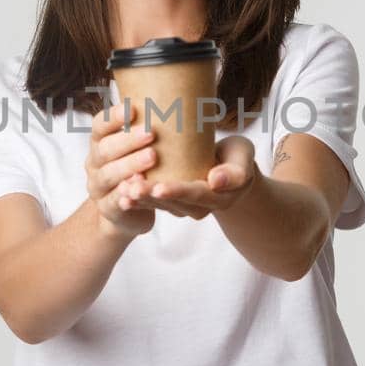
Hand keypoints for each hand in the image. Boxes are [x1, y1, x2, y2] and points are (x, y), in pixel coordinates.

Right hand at [86, 98, 157, 238]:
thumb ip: (149, 127)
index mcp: (101, 142)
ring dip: (129, 165)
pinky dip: (125, 195)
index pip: (100, 125)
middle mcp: (95, 162)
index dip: (114, 116)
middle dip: (127, 140)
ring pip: (109, 175)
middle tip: (150, 133)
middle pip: (104, 149)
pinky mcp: (107, 208)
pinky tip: (138, 188)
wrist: (129, 210)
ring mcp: (98, 187)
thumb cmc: (141, 169)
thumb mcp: (140, 147)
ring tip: (152, 157)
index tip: (133, 107)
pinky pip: (114, 202)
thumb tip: (185, 94)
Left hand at [117, 136, 258, 219]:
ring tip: (121, 189)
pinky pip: (153, 201)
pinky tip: (121, 192)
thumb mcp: (243, 160)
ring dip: (139, 198)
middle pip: (173, 202)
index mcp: (219, 198)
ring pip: (159, 204)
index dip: (177, 191)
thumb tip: (215, 181)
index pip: (195, 195)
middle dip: (150, 196)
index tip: (159, 187)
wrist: (230, 167)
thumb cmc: (237, 158)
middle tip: (131, 188)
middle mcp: (200, 208)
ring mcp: (184, 208)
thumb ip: (235, 172)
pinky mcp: (171, 203)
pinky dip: (137, 197)